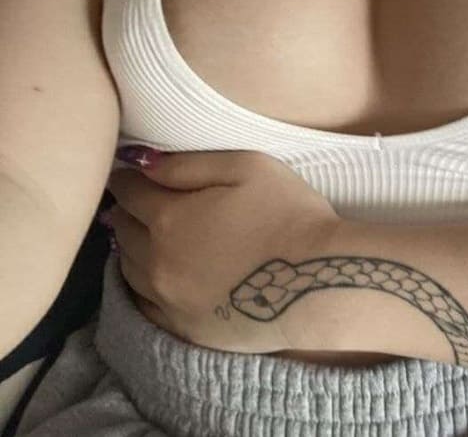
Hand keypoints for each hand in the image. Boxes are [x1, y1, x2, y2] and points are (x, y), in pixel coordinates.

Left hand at [105, 147, 343, 353]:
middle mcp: (157, 261)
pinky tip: (152, 277)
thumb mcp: (249, 168)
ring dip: (132, 247)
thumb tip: (142, 162)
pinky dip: (141, 285)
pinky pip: (144, 305)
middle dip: (128, 211)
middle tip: (136, 202)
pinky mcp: (184, 328)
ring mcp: (168, 300)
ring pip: (128, 268)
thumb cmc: (291, 215)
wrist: (321, 282)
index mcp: (169, 217)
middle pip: (124, 229)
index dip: (129, 178)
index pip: (130, 191)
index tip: (132, 173)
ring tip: (143, 236)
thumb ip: (191, 164)